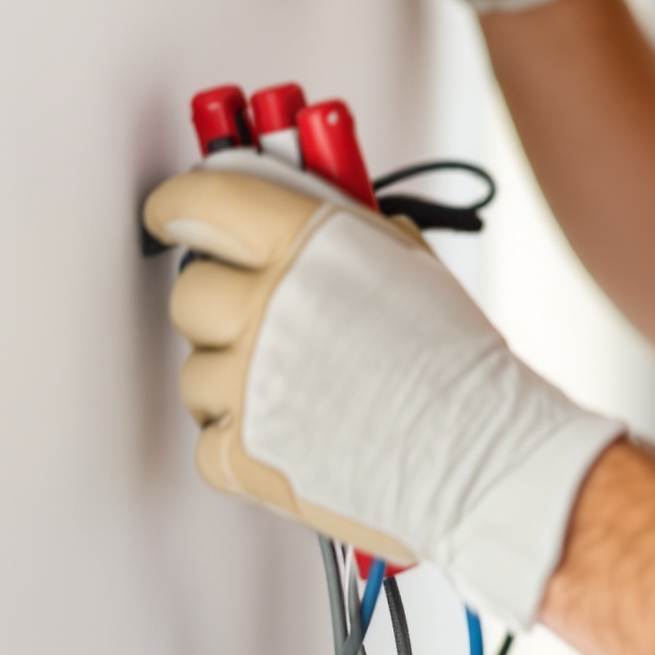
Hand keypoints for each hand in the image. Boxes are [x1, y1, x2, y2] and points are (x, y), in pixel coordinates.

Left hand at [144, 151, 624, 626]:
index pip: (202, 203)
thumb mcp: (402, 258)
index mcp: (305, 244)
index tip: (175, 213)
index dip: (180, 207)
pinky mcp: (242, 451)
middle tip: (263, 313)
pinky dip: (243, 437)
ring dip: (232, 375)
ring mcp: (247, 383)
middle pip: (191, 290)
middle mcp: (267, 306)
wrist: (479, 451)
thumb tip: (285, 210)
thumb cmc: (456, 360)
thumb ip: (332, 230)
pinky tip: (293, 428)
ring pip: (195, 369)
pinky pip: (209, 436)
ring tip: (297, 385)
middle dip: (222, 300)